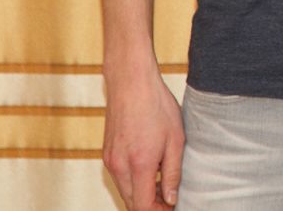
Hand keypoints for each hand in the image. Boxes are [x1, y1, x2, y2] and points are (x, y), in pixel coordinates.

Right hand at [101, 74, 184, 209]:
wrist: (131, 83)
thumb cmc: (157, 107)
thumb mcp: (176, 139)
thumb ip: (173, 172)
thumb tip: (172, 199)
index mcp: (139, 165)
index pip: (144, 207)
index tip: (173, 207)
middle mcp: (119, 167)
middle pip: (132, 203)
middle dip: (151, 206)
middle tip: (171, 200)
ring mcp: (110, 161)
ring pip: (125, 191)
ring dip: (142, 195)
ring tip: (163, 185)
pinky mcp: (107, 154)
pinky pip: (120, 178)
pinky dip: (133, 182)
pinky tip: (150, 170)